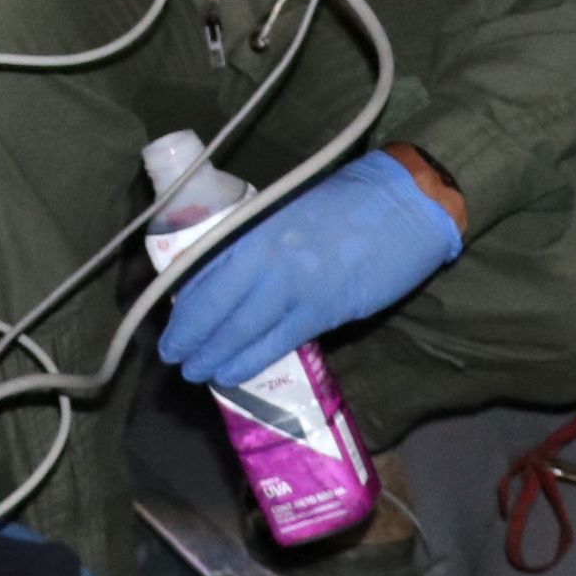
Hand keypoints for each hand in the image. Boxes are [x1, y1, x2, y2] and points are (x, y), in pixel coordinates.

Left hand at [156, 149, 464, 390]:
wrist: (404, 204)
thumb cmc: (346, 202)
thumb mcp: (287, 211)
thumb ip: (256, 240)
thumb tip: (222, 277)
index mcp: (255, 225)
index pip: (203, 271)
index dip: (184, 306)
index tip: (171, 324)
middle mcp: (266, 254)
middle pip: (214, 305)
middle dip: (190, 337)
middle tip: (174, 358)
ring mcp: (294, 284)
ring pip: (240, 328)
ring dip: (214, 355)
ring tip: (197, 372)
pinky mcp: (323, 308)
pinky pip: (276, 341)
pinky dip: (250, 360)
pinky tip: (232, 373)